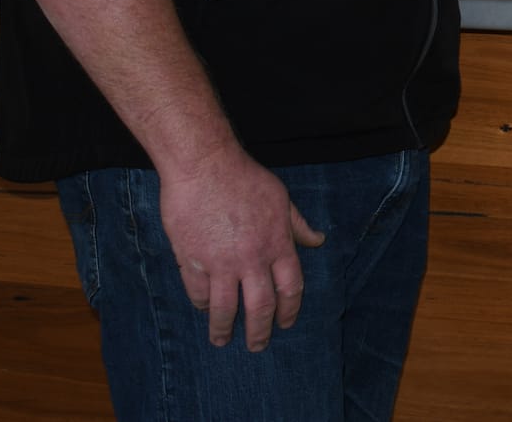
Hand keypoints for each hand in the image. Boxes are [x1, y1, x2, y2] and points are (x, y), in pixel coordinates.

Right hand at [159, 143, 326, 349]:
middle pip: (260, 306)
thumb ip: (297, 225)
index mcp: (277, 244)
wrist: (204, 165)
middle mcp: (252, 259)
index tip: (285, 324)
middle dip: (260, 331)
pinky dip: (202, 305)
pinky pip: (198, 293)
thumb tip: (318, 241)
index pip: (290, 288)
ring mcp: (221, 262)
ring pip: (225, 309)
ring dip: (224, 329)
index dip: (289, 310)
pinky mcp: (193, 260)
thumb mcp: (281, 198)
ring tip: (222, 340)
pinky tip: (203, 309)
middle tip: (257, 346)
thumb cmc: (244, 177)